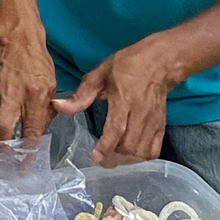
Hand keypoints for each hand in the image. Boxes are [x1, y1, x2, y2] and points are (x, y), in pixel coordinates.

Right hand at [0, 41, 57, 141]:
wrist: (20, 43)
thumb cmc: (38, 68)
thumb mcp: (51, 89)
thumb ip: (45, 114)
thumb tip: (34, 138)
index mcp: (36, 95)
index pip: (31, 129)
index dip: (27, 150)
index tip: (23, 164)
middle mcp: (14, 92)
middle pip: (1, 126)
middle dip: (1, 143)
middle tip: (4, 148)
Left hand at [54, 41, 179, 164]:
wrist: (159, 61)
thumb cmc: (128, 65)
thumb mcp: (100, 74)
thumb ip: (81, 94)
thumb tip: (58, 106)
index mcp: (124, 99)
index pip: (117, 129)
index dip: (106, 146)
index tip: (95, 156)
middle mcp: (141, 113)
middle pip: (130, 145)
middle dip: (114, 154)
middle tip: (101, 153)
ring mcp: (153, 121)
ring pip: (142, 151)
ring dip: (127, 157)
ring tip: (114, 152)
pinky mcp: (161, 125)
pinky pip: (154, 150)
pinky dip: (141, 156)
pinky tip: (130, 152)